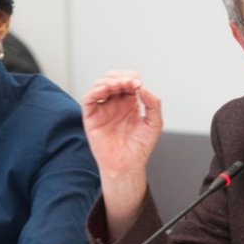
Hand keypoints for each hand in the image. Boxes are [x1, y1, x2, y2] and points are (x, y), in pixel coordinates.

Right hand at [81, 71, 162, 239]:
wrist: (128, 166)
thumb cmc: (140, 148)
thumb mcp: (154, 123)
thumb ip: (153, 104)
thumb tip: (144, 88)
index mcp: (130, 103)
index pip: (128, 81)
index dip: (132, 78)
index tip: (138, 85)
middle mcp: (115, 103)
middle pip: (113, 79)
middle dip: (120, 77)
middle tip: (129, 83)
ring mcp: (103, 109)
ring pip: (99, 85)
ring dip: (108, 81)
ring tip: (118, 86)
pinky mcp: (91, 117)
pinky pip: (88, 99)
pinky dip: (95, 90)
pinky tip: (105, 90)